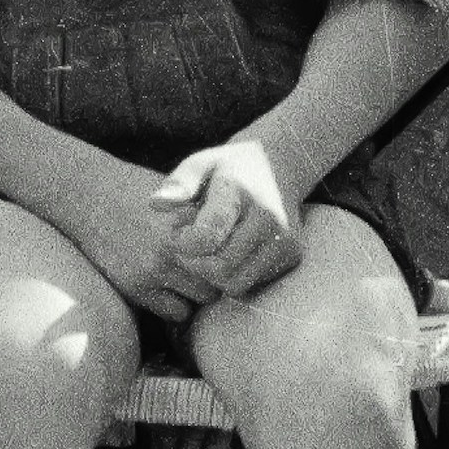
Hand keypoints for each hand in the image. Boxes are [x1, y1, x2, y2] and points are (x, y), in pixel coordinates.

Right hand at [60, 148, 240, 321]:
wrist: (86, 196)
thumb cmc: (137, 191)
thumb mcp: (179, 194)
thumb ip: (207, 216)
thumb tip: (243, 242)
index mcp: (192, 215)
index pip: (233, 248)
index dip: (235, 253)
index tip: (232, 253)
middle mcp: (177, 243)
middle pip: (223, 276)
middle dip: (219, 275)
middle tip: (211, 270)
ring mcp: (155, 267)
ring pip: (202, 297)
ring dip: (199, 292)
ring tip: (188, 279)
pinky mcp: (136, 286)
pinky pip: (176, 312)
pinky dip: (177, 305)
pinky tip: (168, 288)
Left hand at [148, 136, 303, 301]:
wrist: (279, 166)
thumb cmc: (229, 167)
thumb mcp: (201, 163)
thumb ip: (179, 184)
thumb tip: (156, 205)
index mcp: (241, 193)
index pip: (208, 235)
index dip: (183, 244)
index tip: (175, 235)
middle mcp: (269, 219)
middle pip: (220, 269)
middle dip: (194, 264)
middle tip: (186, 248)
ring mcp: (285, 240)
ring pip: (236, 284)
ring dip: (213, 276)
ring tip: (207, 251)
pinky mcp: (293, 257)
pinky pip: (251, 284)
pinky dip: (233, 276)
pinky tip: (228, 252)